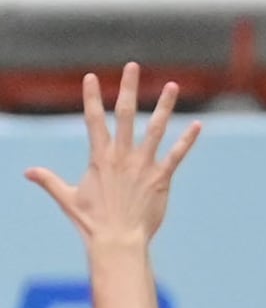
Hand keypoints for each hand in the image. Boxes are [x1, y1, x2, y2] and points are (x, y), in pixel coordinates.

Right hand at [25, 66, 199, 247]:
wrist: (118, 241)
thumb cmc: (92, 222)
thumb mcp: (67, 198)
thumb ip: (49, 181)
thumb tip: (27, 172)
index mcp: (99, 157)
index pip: (93, 120)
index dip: (91, 97)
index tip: (92, 77)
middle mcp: (122, 156)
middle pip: (125, 115)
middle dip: (128, 89)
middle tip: (133, 66)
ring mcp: (144, 165)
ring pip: (156, 129)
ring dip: (164, 106)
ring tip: (172, 86)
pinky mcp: (161, 178)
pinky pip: (177, 155)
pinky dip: (187, 140)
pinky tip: (197, 125)